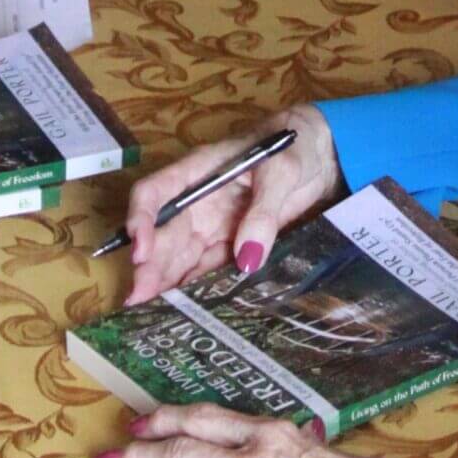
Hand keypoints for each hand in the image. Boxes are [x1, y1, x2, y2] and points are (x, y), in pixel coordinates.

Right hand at [122, 107, 338, 306]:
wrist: (319, 155)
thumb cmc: (294, 146)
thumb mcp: (282, 171)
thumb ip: (263, 212)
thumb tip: (246, 259)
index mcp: (200, 171)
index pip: (157, 192)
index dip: (143, 219)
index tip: (140, 251)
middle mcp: (200, 200)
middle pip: (165, 233)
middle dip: (150, 263)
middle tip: (139, 298)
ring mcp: (214, 223)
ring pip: (181, 254)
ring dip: (164, 280)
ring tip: (149, 310)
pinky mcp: (233, 242)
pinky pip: (207, 266)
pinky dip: (194, 286)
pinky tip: (183, 307)